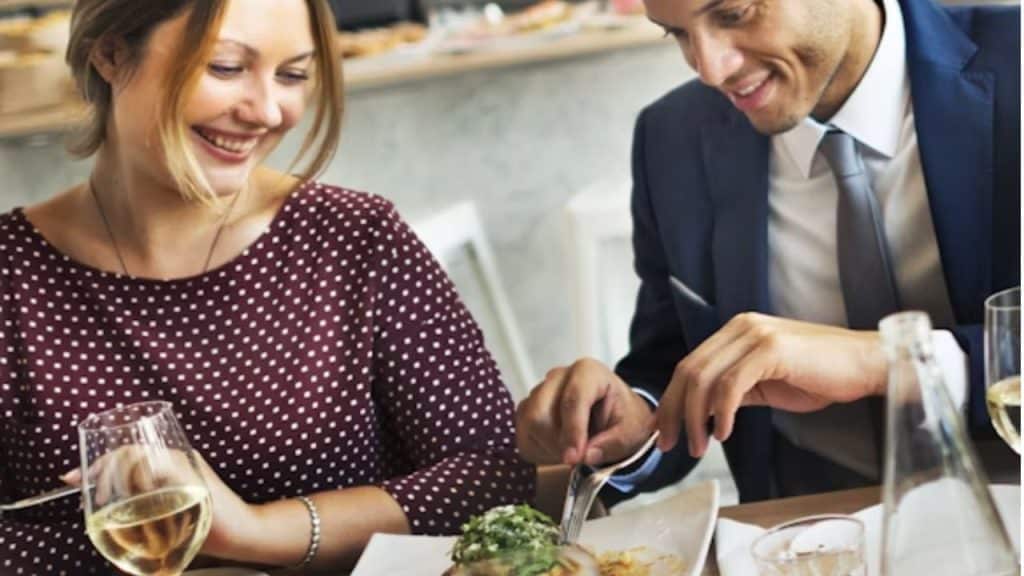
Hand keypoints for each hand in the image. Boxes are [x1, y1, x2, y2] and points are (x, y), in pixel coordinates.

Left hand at [62, 448, 259, 560]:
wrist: (243, 533)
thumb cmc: (210, 527)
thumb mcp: (172, 515)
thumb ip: (148, 510)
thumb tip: (110, 520)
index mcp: (171, 463)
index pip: (126, 450)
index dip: (96, 462)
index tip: (72, 478)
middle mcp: (178, 458)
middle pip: (127, 449)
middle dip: (100, 470)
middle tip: (92, 494)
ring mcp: (186, 465)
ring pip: (138, 455)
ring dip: (115, 476)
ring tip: (110, 500)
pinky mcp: (192, 478)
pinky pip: (157, 466)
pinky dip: (141, 478)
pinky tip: (138, 495)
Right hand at [515, 358, 654, 466]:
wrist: (615, 415)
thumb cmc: (623, 418)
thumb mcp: (630, 432)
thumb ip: (610, 444)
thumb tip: (585, 456)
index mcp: (588, 372)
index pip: (572, 399)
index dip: (572, 431)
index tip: (574, 458)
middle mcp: (558, 376)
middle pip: (540, 412)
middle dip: (556, 442)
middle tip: (576, 458)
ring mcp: (539, 390)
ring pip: (528, 423)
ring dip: (548, 446)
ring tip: (572, 451)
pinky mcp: (528, 408)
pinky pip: (523, 433)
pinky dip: (539, 449)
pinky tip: (560, 450)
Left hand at [655, 313, 886, 457]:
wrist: (866, 365)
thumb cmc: (821, 375)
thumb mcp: (766, 383)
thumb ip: (733, 392)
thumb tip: (701, 415)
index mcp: (735, 332)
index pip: (689, 366)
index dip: (671, 400)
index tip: (663, 431)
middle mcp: (740, 327)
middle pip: (689, 371)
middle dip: (674, 412)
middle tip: (670, 444)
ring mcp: (755, 335)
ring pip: (705, 378)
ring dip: (696, 418)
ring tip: (699, 446)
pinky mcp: (771, 349)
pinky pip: (732, 384)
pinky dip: (722, 412)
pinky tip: (724, 434)